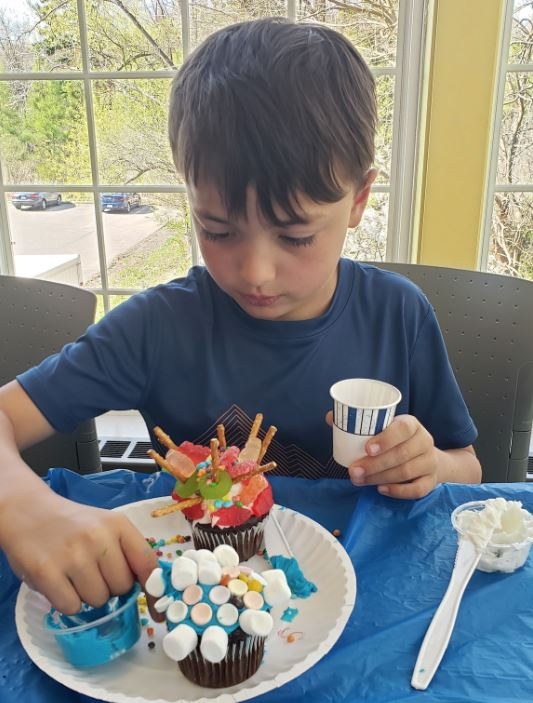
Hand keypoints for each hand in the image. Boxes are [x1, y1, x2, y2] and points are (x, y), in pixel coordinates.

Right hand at [1, 491, 156, 613]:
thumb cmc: (74, 524)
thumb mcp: (105, 527)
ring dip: (88, 596)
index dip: (154, 591)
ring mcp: (73, 555)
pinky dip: (67, 602)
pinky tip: (60, 582)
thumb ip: (126, 551)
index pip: (147, 563)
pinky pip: (72, 606)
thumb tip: (149, 588)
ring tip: (75, 575)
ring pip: (98, 600)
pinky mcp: (47, 572)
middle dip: (111, 588)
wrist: (29, 512)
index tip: (157, 612)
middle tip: (94, 573)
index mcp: (118, 525)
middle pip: (122, 587)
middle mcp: (99, 538)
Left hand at [325, 412, 438, 498]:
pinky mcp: (431, 481)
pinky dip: (398, 491)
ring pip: (406, 472)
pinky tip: (381, 489)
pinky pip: (417, 490)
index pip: (403, 429)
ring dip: (380, 478)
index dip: (386, 439)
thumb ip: (358, 423)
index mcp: (411, 424)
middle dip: (375, 465)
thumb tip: (330, 417)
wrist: (425, 457)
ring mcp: (430, 462)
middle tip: (354, 471)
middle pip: (402, 454)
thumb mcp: (382, 428)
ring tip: (360, 480)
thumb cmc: (396, 440)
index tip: (367, 449)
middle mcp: (424, 441)